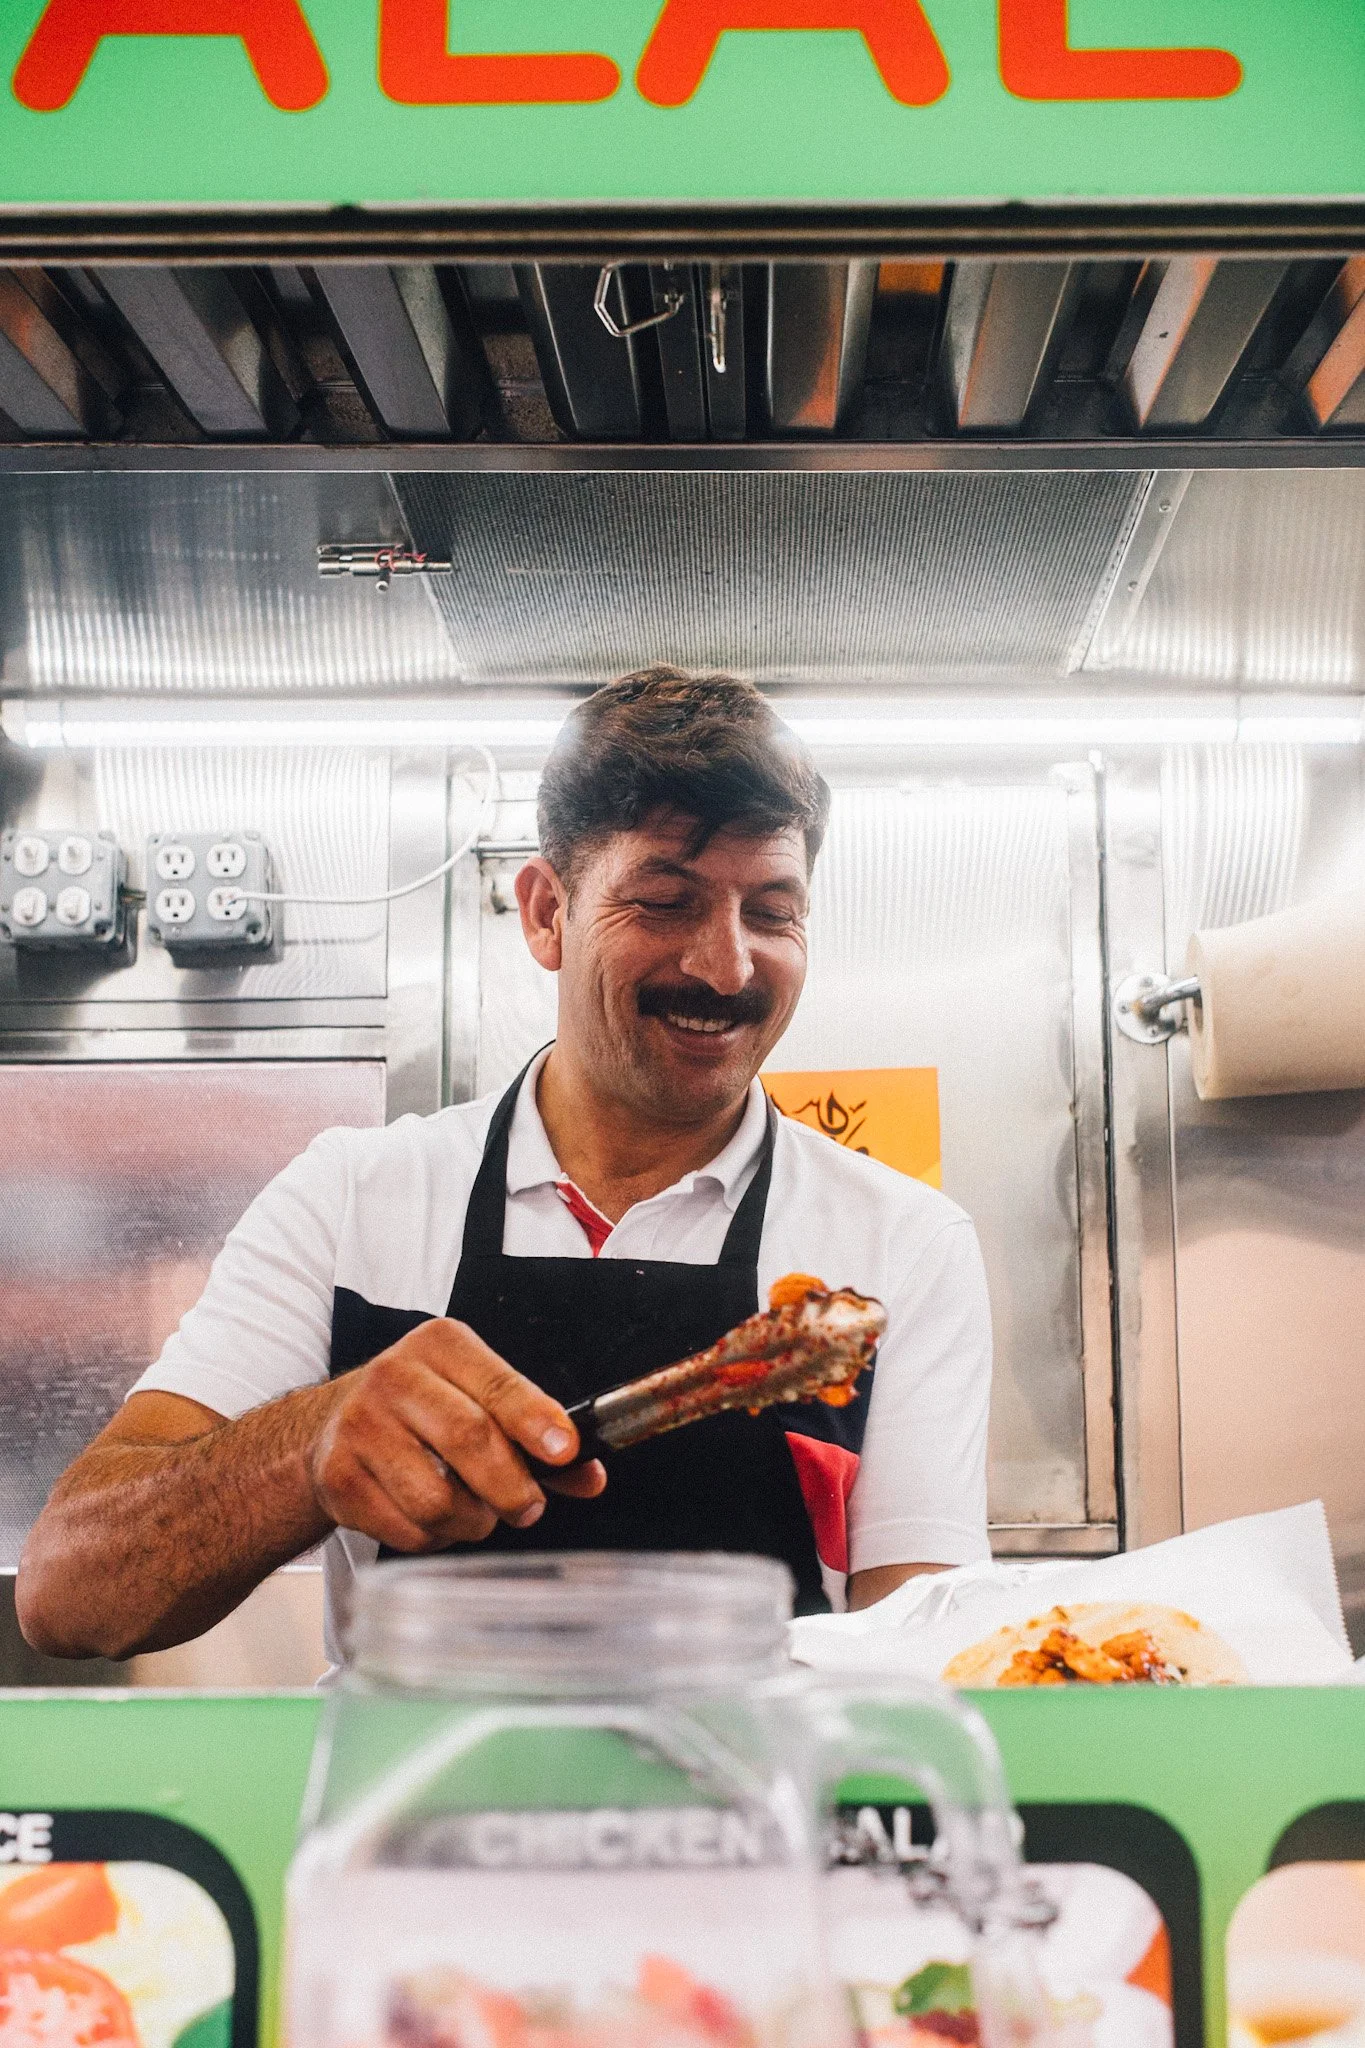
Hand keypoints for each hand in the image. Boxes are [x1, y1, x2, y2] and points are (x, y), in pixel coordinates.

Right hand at [309, 1320, 606, 1550]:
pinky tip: (434, 1518)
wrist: (334, 1424)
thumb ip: (535, 1433)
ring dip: (473, 1521)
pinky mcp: (338, 1477)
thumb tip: (590, 1474)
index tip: (564, 1451)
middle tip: (528, 1507)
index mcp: (440, 1345)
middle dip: (513, 1487)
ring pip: (438, 1499)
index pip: (497, 1384)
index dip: (535, 1419)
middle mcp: (394, 1376)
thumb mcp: (478, 1397)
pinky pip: (407, 1530)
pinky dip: (435, 1538)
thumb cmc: (425, 1409)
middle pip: (469, 1439)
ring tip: (476, 1512)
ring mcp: (360, 1427)